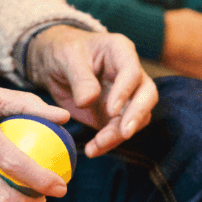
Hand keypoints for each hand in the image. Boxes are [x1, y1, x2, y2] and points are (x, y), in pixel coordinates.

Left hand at [26, 26, 158, 157]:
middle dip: (136, 115)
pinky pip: (119, 131)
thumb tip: (88, 101)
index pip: (132, 71)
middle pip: (147, 95)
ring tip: (97, 145)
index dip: (125, 91)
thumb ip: (80, 78)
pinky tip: (93, 150)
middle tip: (124, 133)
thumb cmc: (63, 51)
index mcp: (120, 51)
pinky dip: (108, 142)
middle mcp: (130, 73)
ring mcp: (126, 95)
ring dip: (119, 134)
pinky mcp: (116, 114)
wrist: (54, 64)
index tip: (111, 110)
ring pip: (137, 117)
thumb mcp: (66, 58)